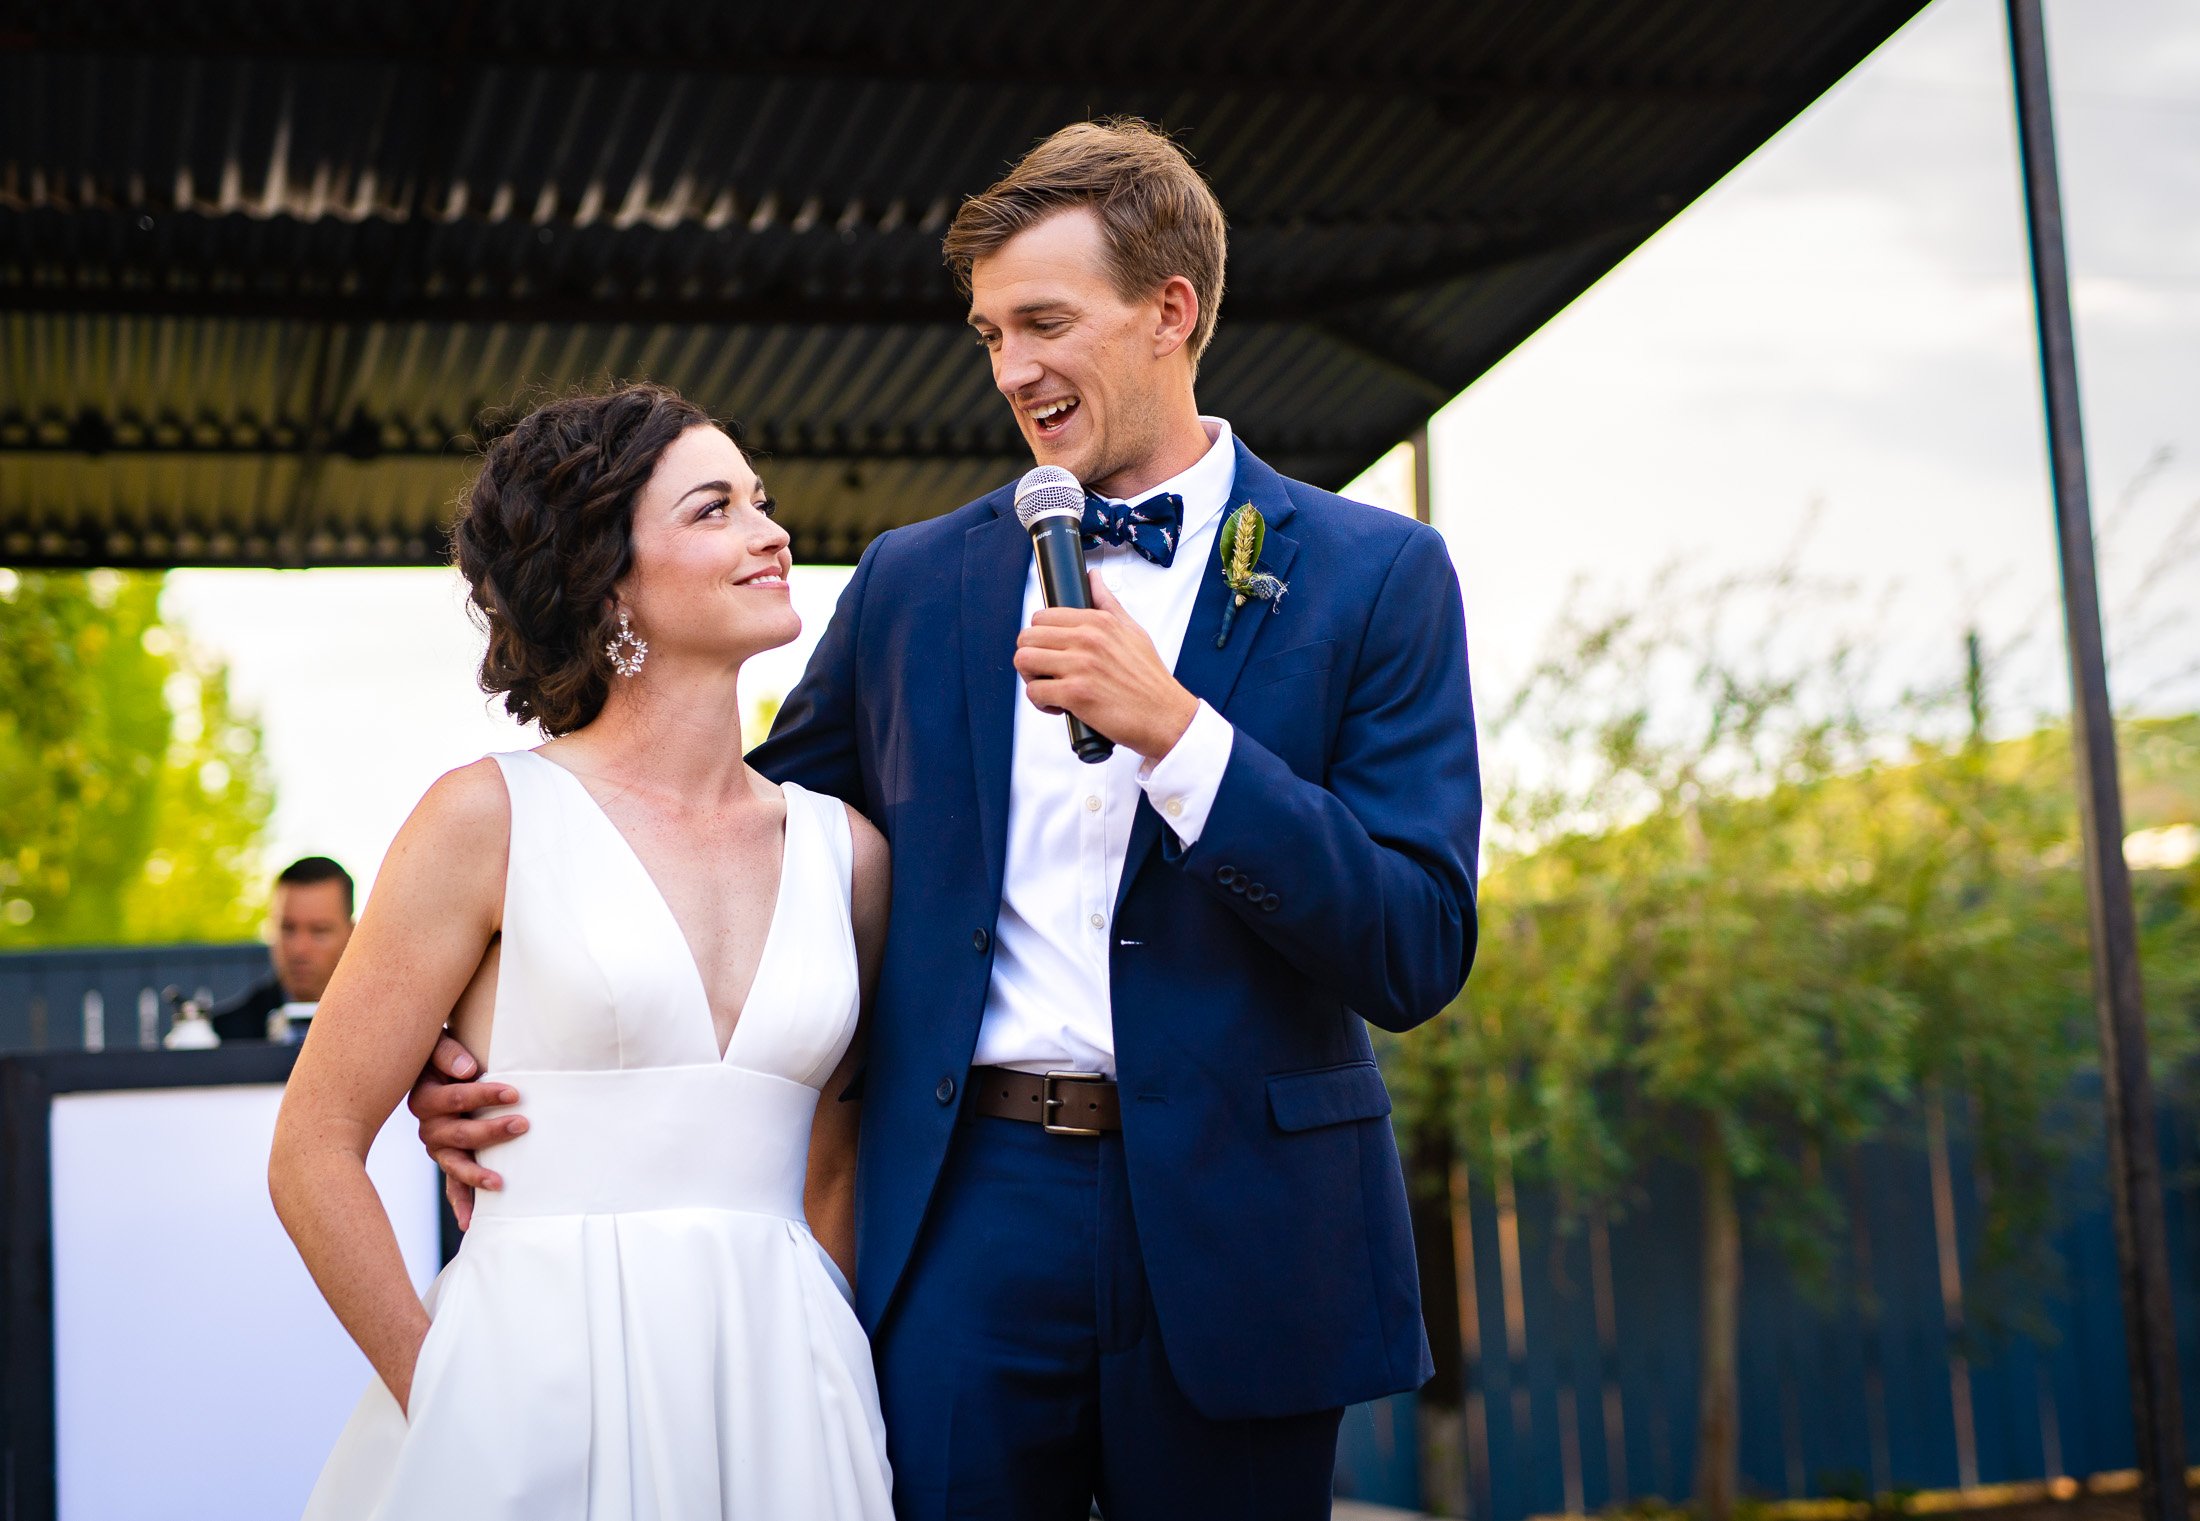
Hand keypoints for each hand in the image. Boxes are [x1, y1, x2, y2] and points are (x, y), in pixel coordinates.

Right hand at [406, 1032, 526, 1230]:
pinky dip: (461, 1203)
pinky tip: (469, 1223)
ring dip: (477, 1173)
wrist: (438, 1065)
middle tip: (523, 1124)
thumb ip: (449, 1053)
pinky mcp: (450, 1161)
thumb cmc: (445, 1054)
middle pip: (457, 1134)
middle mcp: (427, 1126)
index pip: (453, 1098)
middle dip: (490, 1131)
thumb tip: (468, 1069)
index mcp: (424, 1097)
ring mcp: (439, 1148)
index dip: (482, 1096)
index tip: (514, 1093)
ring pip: (455, 1164)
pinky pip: (453, 1186)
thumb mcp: (439, 1045)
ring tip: (500, 1182)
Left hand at [1014, 573, 1198, 760]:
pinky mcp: (1075, 694)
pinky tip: (1060, 706)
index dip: (1041, 637)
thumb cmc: (1149, 679)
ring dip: (1031, 678)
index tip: (1053, 652)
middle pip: (1026, 637)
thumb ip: (1107, 603)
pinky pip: (1035, 692)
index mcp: (1098, 621)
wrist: (1165, 715)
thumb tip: (1093, 577)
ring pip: (1024, 660)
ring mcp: (1080, 666)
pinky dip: (1042, 703)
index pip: (1042, 616)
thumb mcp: (1133, 631)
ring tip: (1050, 687)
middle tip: (1046, 671)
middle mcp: (1087, 639)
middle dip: (1031, 656)